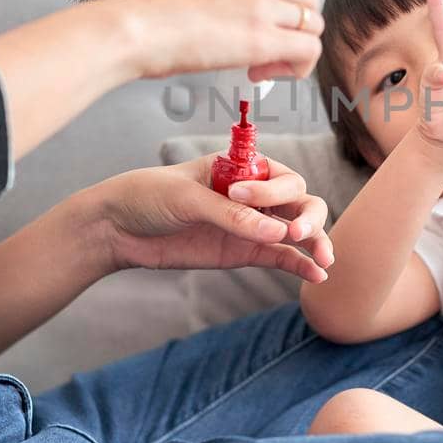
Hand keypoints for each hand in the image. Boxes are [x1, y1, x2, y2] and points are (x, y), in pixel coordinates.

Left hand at [88, 156, 333, 283]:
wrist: (118, 228)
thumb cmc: (149, 196)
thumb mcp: (187, 198)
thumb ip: (231, 215)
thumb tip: (277, 232)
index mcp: (243, 167)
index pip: (280, 176)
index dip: (272, 189)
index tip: (239, 197)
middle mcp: (254, 194)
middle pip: (300, 201)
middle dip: (308, 215)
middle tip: (296, 232)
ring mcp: (250, 224)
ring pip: (296, 230)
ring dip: (314, 241)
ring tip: (324, 258)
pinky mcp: (243, 251)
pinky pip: (279, 257)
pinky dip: (299, 265)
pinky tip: (316, 275)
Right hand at [114, 0, 323, 81]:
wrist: (134, 31)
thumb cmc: (147, 24)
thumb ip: (216, 6)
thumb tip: (222, 30)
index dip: (279, 19)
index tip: (255, 39)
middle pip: (307, 5)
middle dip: (294, 34)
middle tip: (265, 59)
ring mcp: (260, 6)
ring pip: (312, 26)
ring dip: (295, 52)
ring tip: (262, 69)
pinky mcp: (262, 36)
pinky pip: (307, 49)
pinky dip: (297, 68)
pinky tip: (262, 76)